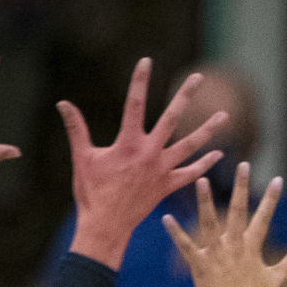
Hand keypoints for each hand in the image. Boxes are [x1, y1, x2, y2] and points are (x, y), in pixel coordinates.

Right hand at [59, 59, 227, 269]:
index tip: (146, 60)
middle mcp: (150, 153)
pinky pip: (191, 173)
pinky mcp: (168, 186)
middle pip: (172, 118)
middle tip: (199, 77)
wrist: (107, 225)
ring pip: (190, 145)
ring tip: (224, 115)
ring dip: (207, 129)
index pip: (134, 103)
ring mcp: (162, 170)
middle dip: (185, 96)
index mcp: (128, 143)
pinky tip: (219, 153)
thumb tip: (63, 103)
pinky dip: (205, 164)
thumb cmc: (92, 192)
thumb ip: (77, 128)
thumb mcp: (83, 157)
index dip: (139, 81)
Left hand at [163, 164, 286, 286]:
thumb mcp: (276, 280)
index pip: (264, 217)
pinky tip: (166, 218)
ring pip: (209, 222)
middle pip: (237, 211)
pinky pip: (186, 246)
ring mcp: (216, 255)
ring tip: (200, 179)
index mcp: (252, 248)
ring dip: (204, 201)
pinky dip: (176, 232)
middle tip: (241, 165)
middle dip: (240, 187)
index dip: (271, 198)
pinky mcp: (199, 265)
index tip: (276, 179)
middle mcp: (234, 247)